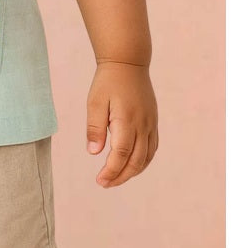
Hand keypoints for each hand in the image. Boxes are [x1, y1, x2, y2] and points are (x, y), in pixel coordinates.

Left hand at [86, 61, 157, 187]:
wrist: (128, 63)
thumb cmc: (108, 81)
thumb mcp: (95, 101)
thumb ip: (95, 127)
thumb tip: (94, 152)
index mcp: (127, 120)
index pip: (121, 154)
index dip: (111, 171)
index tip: (100, 180)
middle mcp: (143, 125)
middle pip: (136, 161)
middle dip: (121, 176)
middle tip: (105, 184)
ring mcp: (151, 124)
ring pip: (147, 157)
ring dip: (133, 172)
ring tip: (116, 178)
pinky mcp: (153, 122)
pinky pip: (152, 148)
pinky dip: (144, 161)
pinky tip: (132, 165)